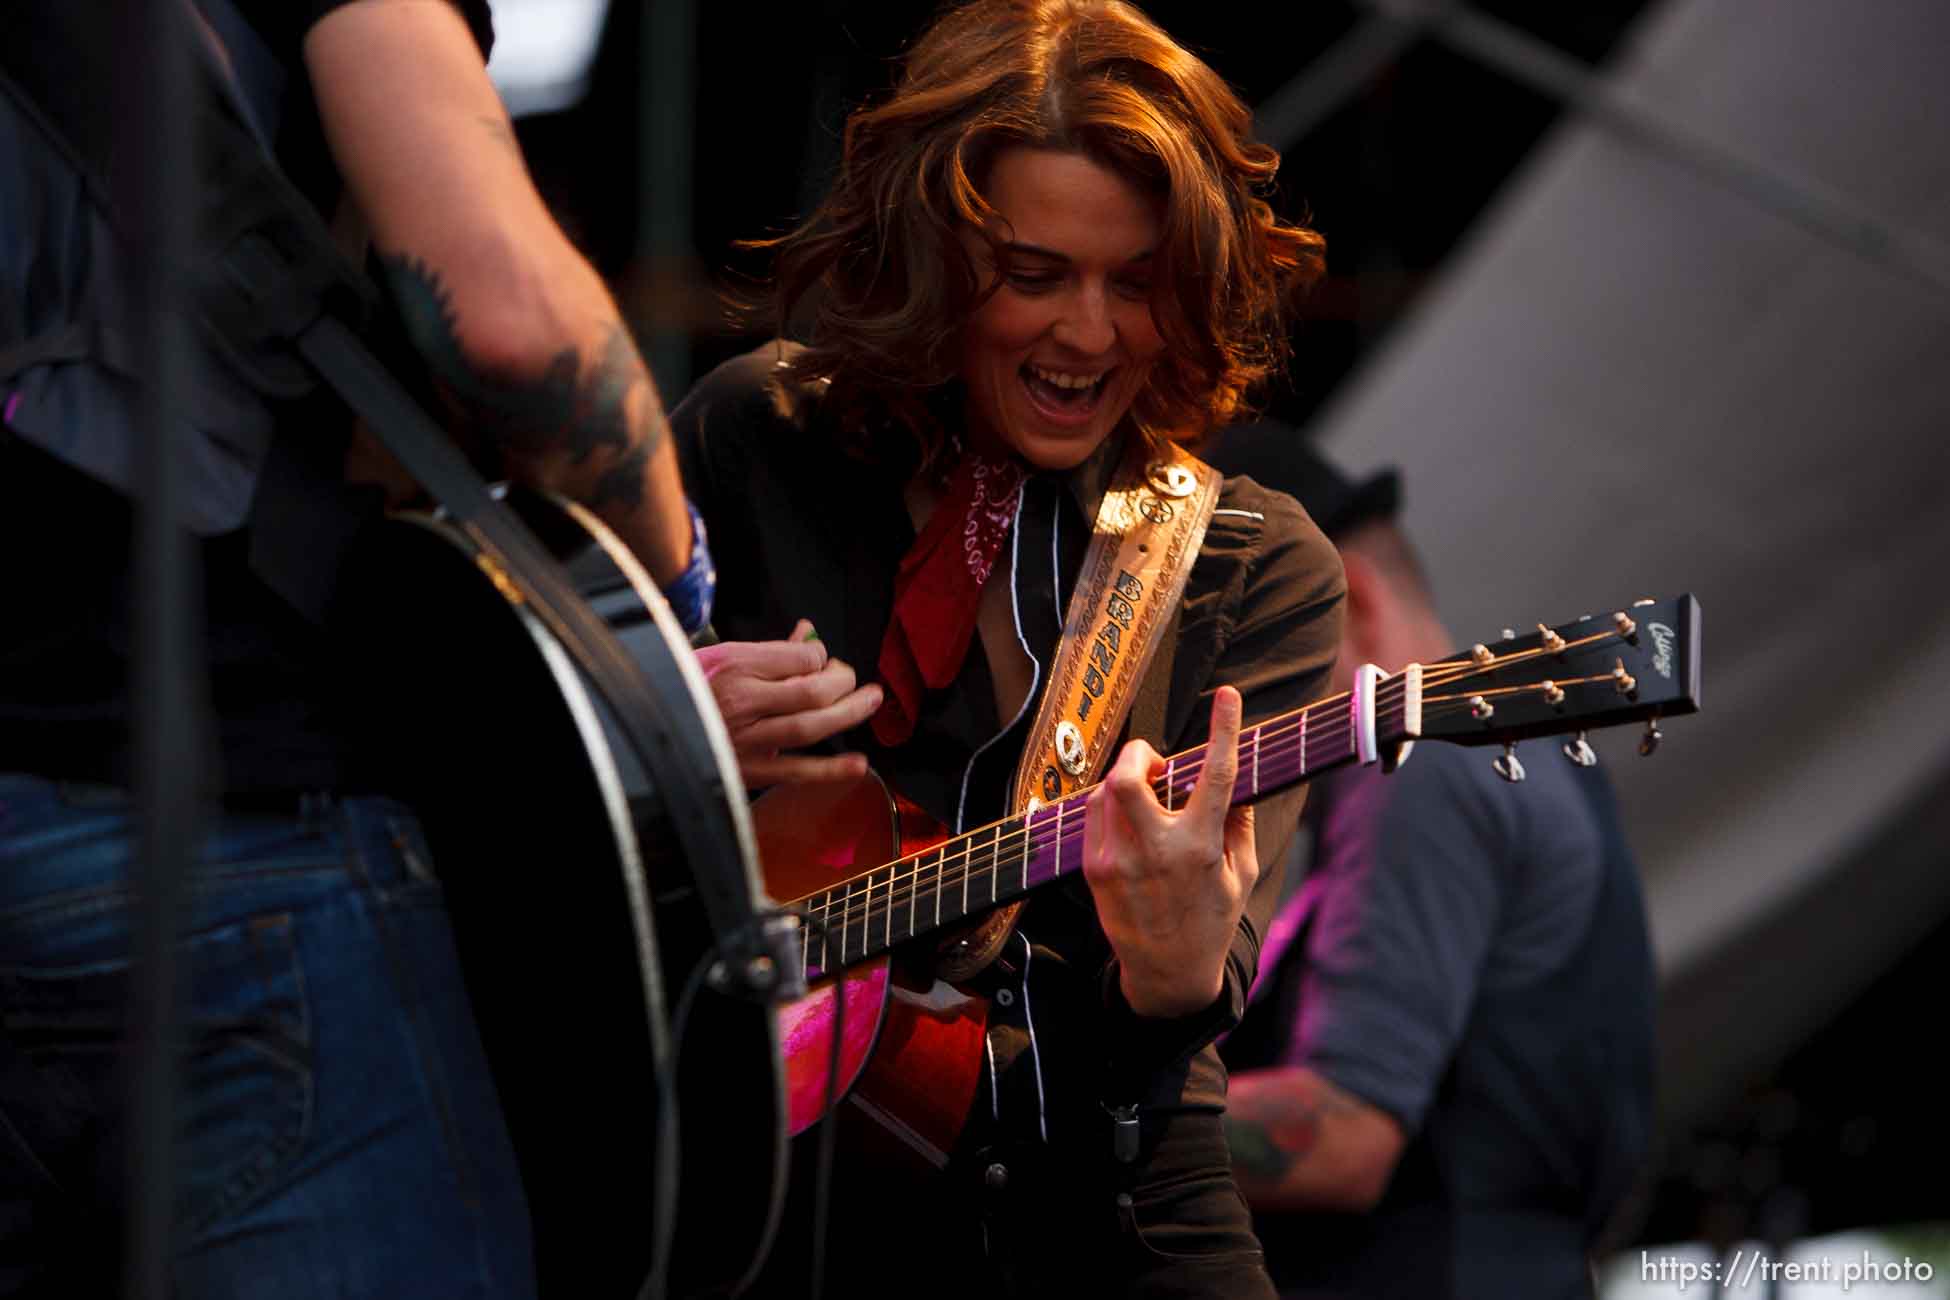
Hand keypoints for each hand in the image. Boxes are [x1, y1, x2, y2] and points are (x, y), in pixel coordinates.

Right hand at [695, 621, 880, 787]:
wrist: (648, 723)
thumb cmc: (685, 685)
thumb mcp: (721, 654)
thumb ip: (771, 649)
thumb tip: (807, 633)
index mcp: (735, 665)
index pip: (801, 657)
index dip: (823, 657)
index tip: (823, 660)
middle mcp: (742, 700)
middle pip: (813, 690)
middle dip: (844, 682)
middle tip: (856, 680)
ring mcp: (746, 738)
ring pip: (810, 727)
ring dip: (849, 714)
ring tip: (871, 701)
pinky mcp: (748, 769)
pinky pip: (795, 771)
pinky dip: (830, 770)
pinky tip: (857, 765)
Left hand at [1082, 686, 1257, 1017]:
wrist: (1166, 974)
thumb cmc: (1210, 921)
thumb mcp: (1241, 875)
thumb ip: (1239, 822)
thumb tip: (1235, 778)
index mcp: (1200, 848)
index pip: (1215, 776)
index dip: (1224, 730)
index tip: (1229, 696)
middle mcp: (1155, 851)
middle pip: (1127, 777)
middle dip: (1138, 755)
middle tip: (1156, 765)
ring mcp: (1117, 861)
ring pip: (1105, 791)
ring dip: (1125, 780)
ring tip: (1148, 796)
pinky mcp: (1094, 871)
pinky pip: (1094, 817)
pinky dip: (1110, 806)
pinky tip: (1130, 820)